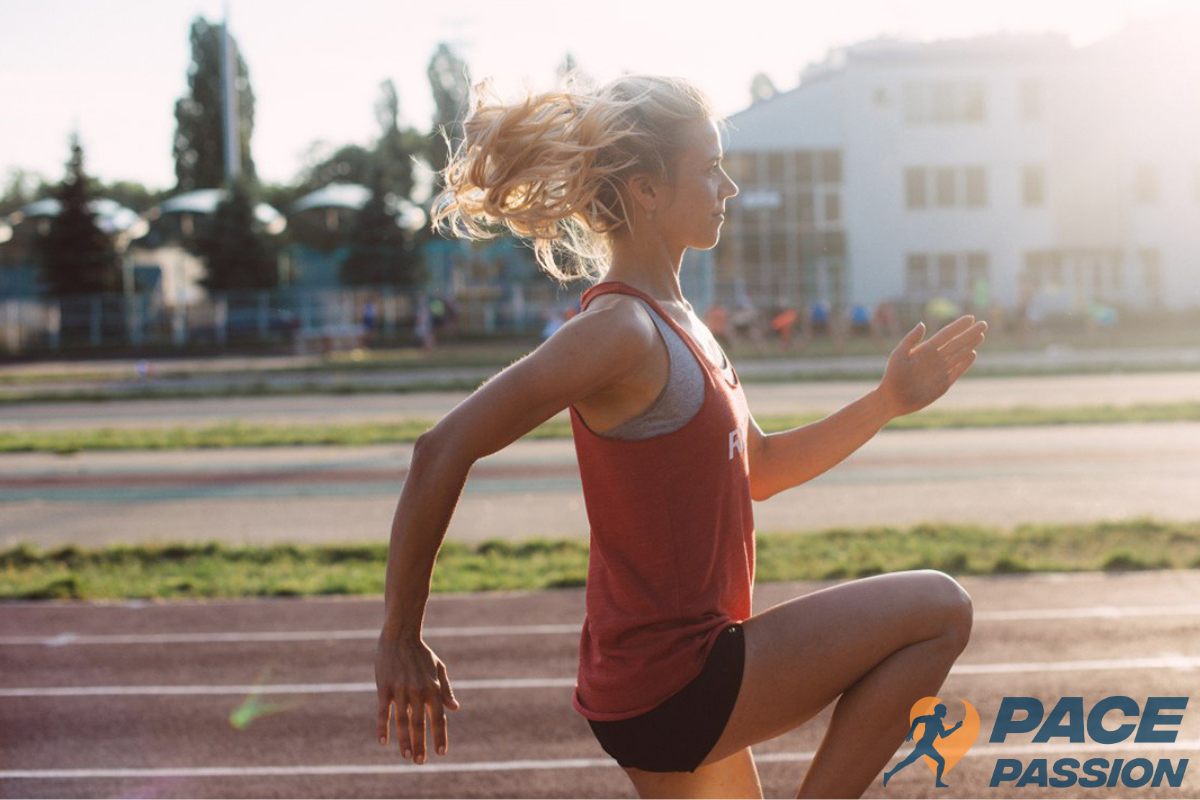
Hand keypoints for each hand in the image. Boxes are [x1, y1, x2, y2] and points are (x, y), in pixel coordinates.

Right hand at [375, 634, 460, 763]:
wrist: (400, 634)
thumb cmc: (421, 653)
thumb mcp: (439, 669)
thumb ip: (445, 690)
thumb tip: (455, 709)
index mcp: (433, 688)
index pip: (438, 718)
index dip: (439, 736)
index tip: (441, 753)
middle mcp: (418, 691)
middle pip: (419, 724)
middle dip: (421, 744)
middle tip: (421, 762)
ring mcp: (400, 690)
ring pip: (402, 721)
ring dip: (404, 741)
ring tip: (406, 757)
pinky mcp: (384, 687)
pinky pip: (383, 712)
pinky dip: (383, 728)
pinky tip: (384, 742)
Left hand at [878, 315, 986, 417]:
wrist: (893, 399)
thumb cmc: (892, 376)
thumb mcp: (899, 355)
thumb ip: (910, 340)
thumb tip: (923, 324)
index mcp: (925, 350)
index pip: (946, 335)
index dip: (958, 326)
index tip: (971, 317)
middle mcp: (935, 359)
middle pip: (956, 343)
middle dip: (970, 333)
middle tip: (984, 324)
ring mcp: (940, 371)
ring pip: (959, 355)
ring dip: (970, 345)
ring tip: (981, 335)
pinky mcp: (943, 384)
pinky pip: (957, 371)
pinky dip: (965, 363)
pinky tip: (972, 354)